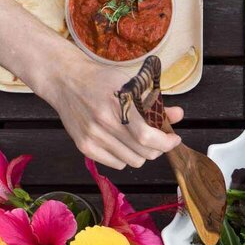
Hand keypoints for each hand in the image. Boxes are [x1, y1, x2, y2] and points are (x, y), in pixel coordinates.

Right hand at [31, 51, 183, 169]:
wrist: (66, 81)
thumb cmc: (102, 80)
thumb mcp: (132, 82)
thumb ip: (155, 102)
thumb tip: (178, 115)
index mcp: (120, 103)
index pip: (147, 136)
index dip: (166, 143)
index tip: (173, 139)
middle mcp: (105, 122)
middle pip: (143, 153)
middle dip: (157, 148)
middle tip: (158, 139)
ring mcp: (93, 136)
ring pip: (132, 161)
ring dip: (141, 153)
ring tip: (137, 139)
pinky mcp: (84, 146)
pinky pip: (116, 164)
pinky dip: (124, 157)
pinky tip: (121, 142)